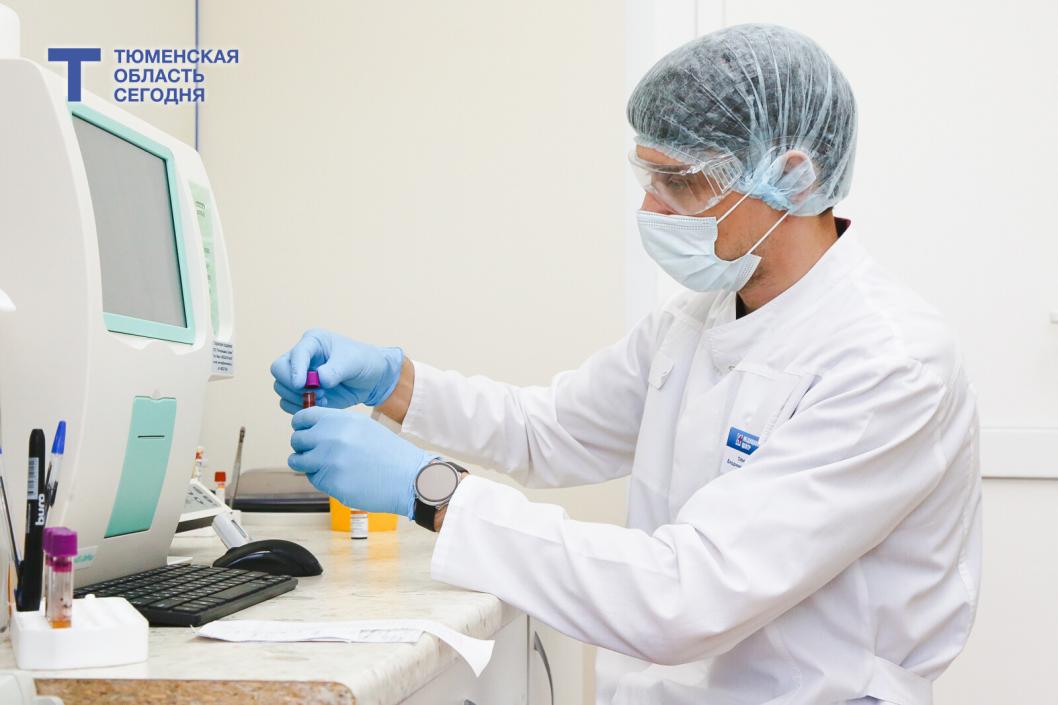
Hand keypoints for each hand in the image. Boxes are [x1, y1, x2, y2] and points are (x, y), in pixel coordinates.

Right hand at [270, 329, 403, 413]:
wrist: (372, 378)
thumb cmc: (363, 362)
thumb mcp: (354, 361)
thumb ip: (336, 369)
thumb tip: (319, 380)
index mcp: (312, 342)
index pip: (295, 354)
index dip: (295, 370)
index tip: (301, 385)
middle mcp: (301, 358)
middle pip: (279, 370)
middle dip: (292, 385)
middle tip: (314, 392)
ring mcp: (299, 376)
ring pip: (280, 388)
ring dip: (297, 398)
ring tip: (322, 399)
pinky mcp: (302, 393)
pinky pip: (287, 403)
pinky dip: (299, 408)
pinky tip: (319, 405)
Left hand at [288, 407, 434, 517]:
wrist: (408, 477)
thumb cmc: (388, 453)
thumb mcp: (363, 427)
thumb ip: (336, 425)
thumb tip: (310, 429)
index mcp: (340, 420)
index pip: (302, 417)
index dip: (301, 426)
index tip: (305, 432)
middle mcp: (332, 437)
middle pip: (297, 439)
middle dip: (303, 447)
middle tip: (316, 453)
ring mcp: (330, 460)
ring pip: (298, 461)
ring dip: (307, 464)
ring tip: (325, 466)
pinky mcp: (331, 482)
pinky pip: (313, 479)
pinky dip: (321, 479)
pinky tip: (339, 478)